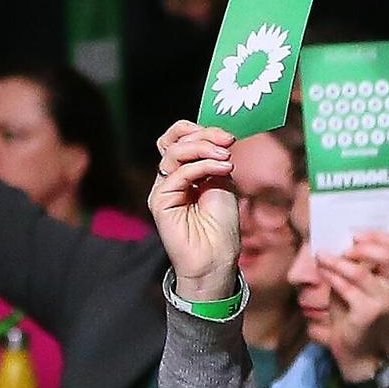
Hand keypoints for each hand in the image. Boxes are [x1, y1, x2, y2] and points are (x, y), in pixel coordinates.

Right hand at [150, 122, 241, 302]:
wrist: (216, 257)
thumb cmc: (221, 225)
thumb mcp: (223, 183)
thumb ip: (215, 160)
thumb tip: (217, 139)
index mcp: (186, 172)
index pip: (181, 139)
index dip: (202, 130)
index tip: (228, 136)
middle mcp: (171, 178)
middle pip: (174, 140)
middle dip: (203, 135)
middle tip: (227, 141)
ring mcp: (163, 189)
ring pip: (174, 152)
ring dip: (204, 149)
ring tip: (226, 158)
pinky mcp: (160, 201)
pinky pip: (179, 173)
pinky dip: (203, 166)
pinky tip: (222, 169)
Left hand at [317, 229, 388, 373]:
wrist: (355, 352)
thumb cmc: (350, 316)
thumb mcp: (351, 286)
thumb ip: (351, 266)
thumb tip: (336, 242)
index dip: (376, 235)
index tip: (355, 234)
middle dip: (364, 245)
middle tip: (344, 248)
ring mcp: (382, 300)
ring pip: (361, 271)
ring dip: (338, 261)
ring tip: (322, 256)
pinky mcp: (368, 312)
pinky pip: (347, 288)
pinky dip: (332, 276)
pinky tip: (322, 271)